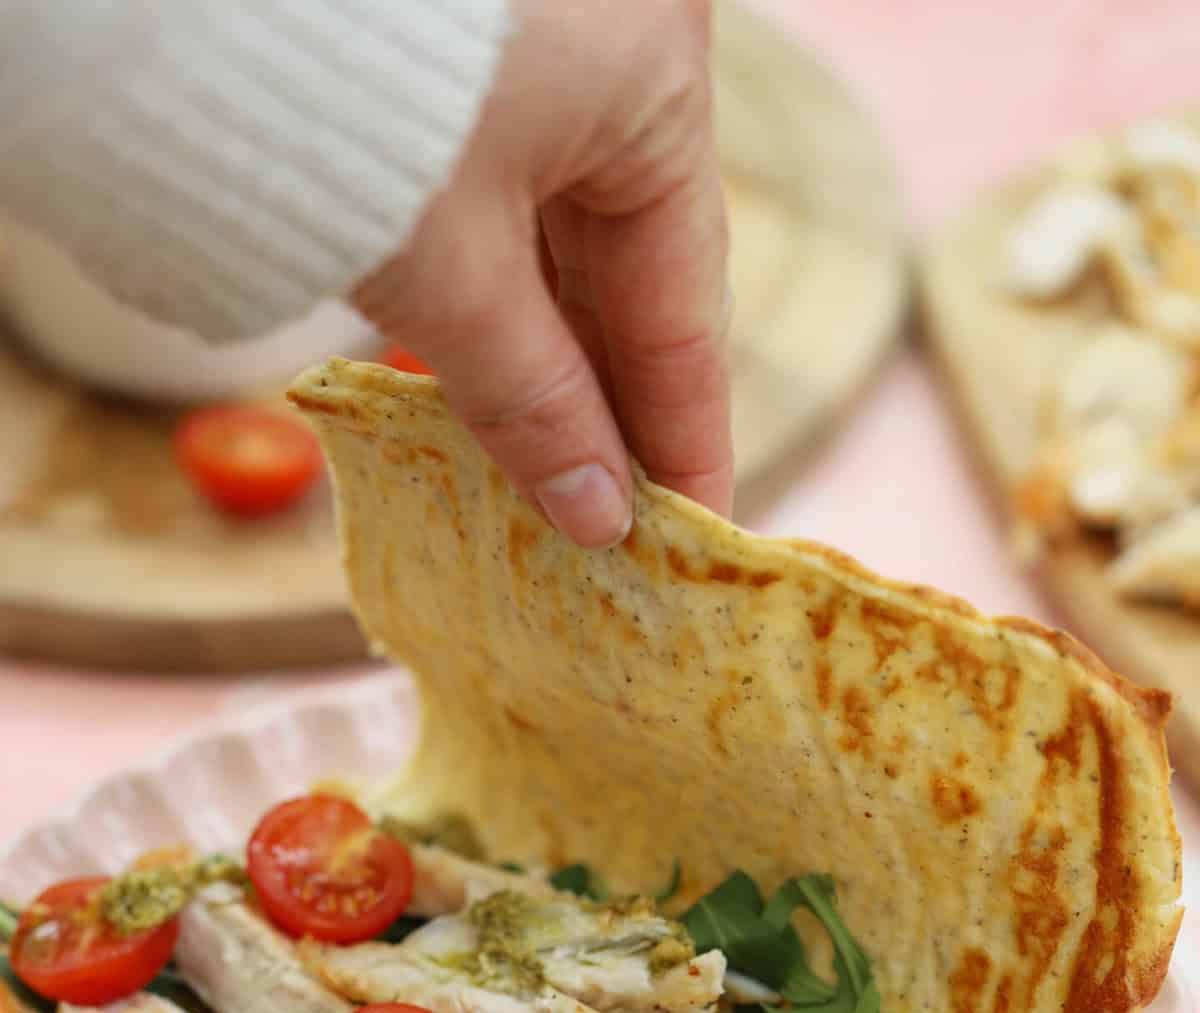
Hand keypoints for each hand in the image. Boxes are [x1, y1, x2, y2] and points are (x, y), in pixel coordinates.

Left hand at [352, 0, 731, 547]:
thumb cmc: (344, 104)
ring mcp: (549, 53)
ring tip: (556, 479)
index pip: (687, 312)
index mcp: (655, 88)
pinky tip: (499, 383)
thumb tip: (596, 518)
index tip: (689, 541)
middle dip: (618, 411)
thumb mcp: (448, 269)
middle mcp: (621, 59)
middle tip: (617, 529)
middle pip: (637, 278)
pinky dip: (507, 298)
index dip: (685, 444)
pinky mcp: (472, 66)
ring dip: (559, 363)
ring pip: (573, 243)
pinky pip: (515, 203)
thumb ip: (532, 400)